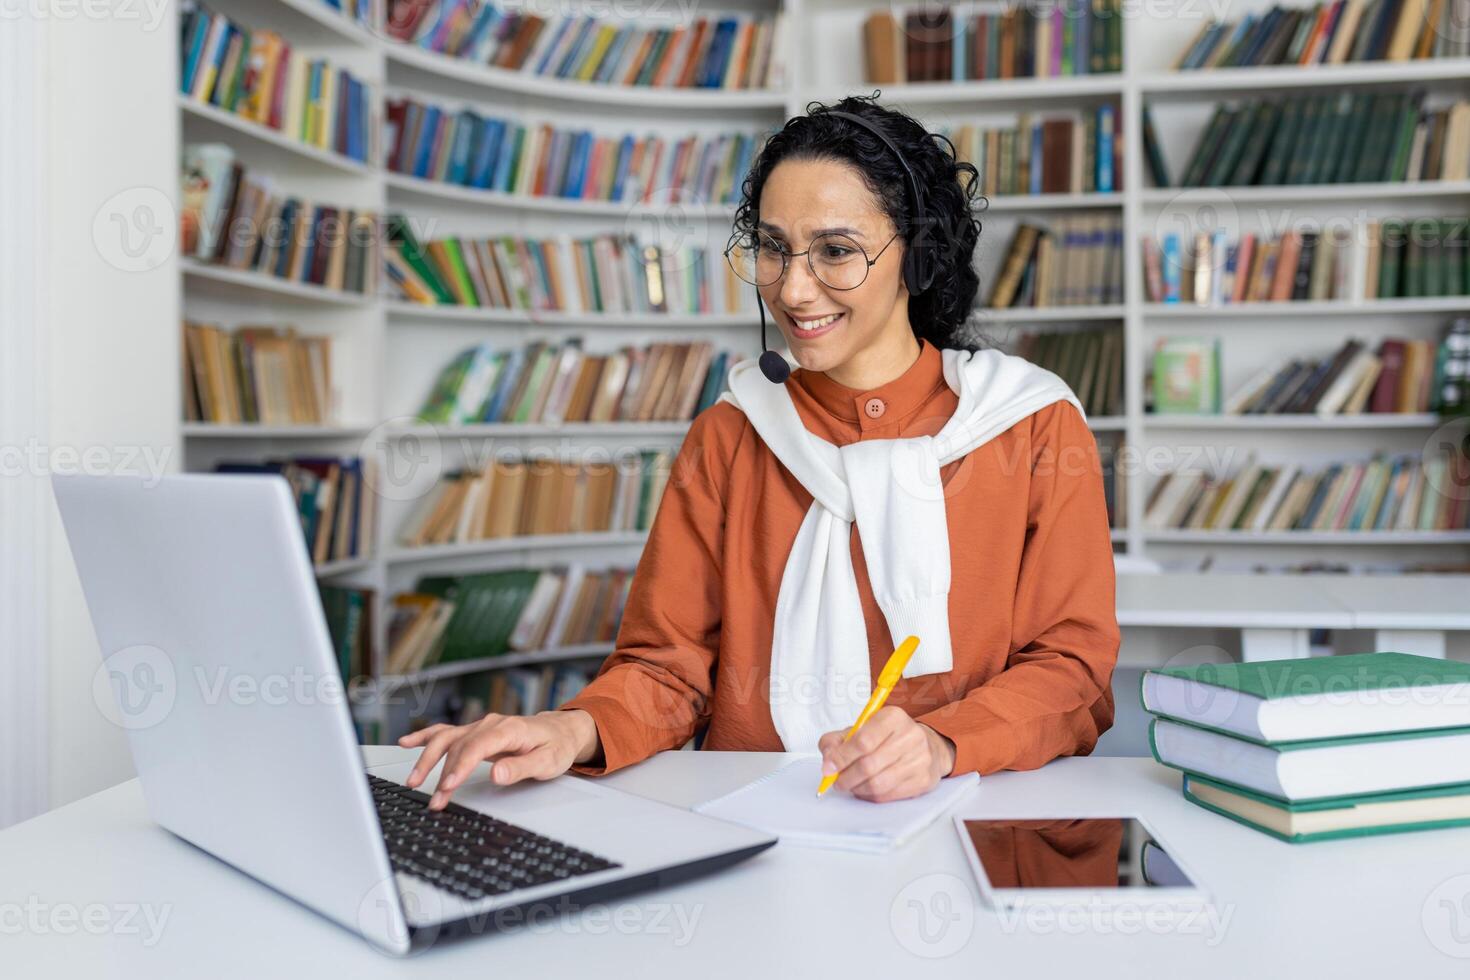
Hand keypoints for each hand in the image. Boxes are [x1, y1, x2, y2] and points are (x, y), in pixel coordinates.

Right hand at [397, 709, 599, 809]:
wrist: (561, 730)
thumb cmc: (556, 746)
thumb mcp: (548, 762)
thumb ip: (521, 768)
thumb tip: (496, 774)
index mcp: (509, 729)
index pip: (476, 746)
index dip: (459, 767)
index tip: (448, 786)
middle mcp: (491, 724)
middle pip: (458, 746)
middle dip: (442, 773)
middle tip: (434, 798)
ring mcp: (481, 727)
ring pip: (447, 739)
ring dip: (427, 759)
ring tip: (413, 781)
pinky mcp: (476, 733)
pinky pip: (446, 732)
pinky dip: (425, 737)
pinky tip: (406, 743)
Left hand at [816, 706, 956, 802]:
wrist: (924, 747)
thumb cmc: (887, 737)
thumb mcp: (860, 729)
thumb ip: (836, 741)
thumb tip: (828, 762)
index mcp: (893, 717)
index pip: (863, 740)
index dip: (842, 757)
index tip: (828, 768)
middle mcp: (910, 736)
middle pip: (869, 765)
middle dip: (846, 777)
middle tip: (837, 781)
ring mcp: (920, 759)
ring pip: (878, 784)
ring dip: (857, 788)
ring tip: (851, 785)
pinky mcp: (923, 780)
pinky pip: (889, 795)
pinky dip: (871, 795)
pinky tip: (866, 789)